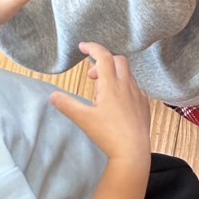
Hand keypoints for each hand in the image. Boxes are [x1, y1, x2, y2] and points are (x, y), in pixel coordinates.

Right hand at [50, 45, 151, 164]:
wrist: (133, 151)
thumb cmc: (108, 134)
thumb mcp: (83, 119)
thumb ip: (67, 105)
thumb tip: (53, 95)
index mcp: (111, 85)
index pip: (103, 56)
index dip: (92, 48)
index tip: (82, 47)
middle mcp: (127, 85)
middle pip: (118, 60)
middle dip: (104, 60)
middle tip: (92, 75)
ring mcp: (138, 94)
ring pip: (128, 74)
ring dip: (114, 75)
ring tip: (102, 93)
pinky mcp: (145, 104)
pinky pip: (135, 88)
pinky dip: (125, 87)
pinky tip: (118, 102)